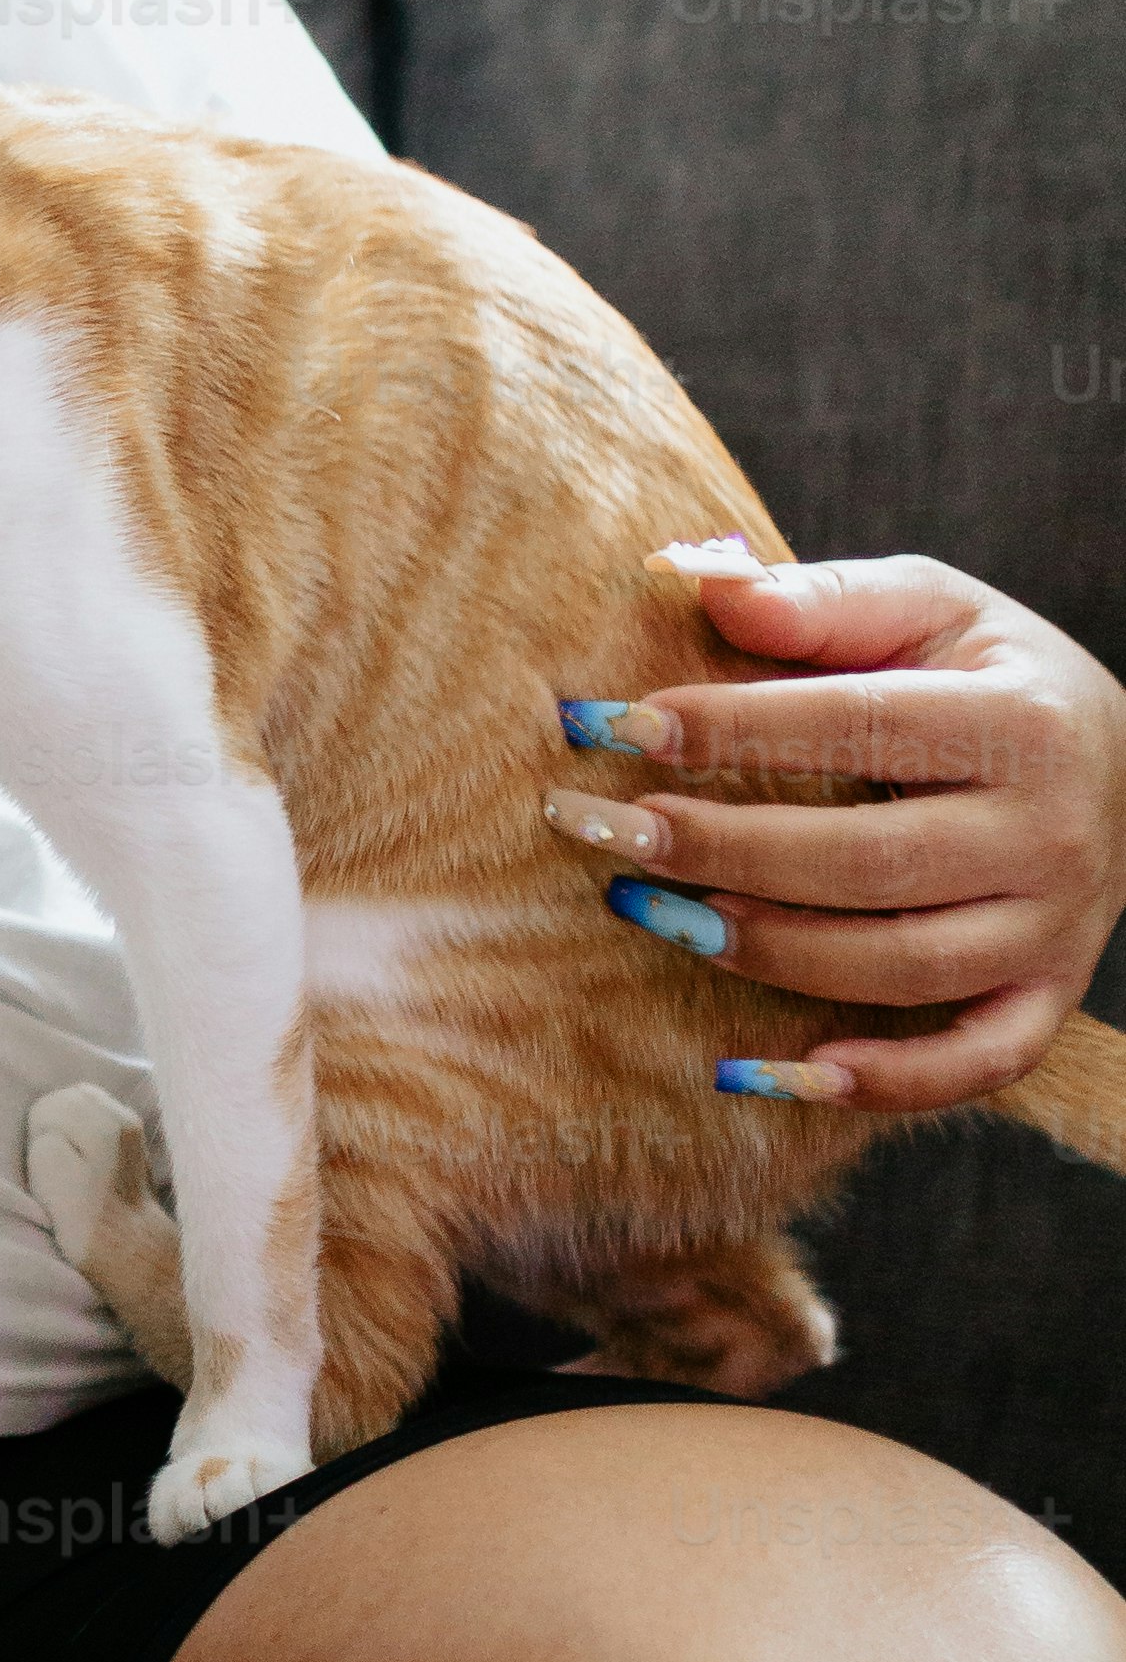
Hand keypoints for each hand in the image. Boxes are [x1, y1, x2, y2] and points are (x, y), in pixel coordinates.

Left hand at [552, 551, 1125, 1106]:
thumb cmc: (990, 674)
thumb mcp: (929, 608)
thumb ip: (818, 599)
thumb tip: (692, 580)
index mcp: (1019, 721)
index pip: (856, 725)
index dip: (729, 727)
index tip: (612, 727)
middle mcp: (1049, 832)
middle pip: (869, 860)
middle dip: (723, 850)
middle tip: (606, 836)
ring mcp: (1055, 926)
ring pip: (905, 966)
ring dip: (771, 952)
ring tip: (659, 914)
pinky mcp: (1047, 993)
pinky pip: (977, 1060)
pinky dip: (890, 1082)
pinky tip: (785, 1074)